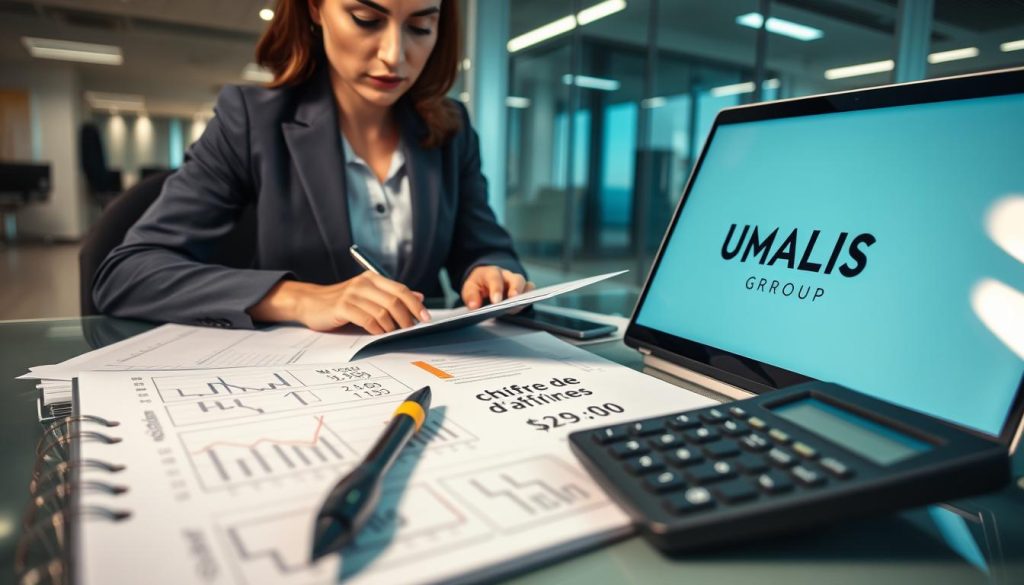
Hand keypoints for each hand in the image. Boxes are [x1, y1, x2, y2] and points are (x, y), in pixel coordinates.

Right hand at [249, 273, 429, 333]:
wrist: (310, 303)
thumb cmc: (341, 302)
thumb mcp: (368, 295)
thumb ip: (392, 295)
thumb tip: (419, 297)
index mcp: (372, 278)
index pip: (401, 290)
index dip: (416, 305)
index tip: (425, 318)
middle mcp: (364, 283)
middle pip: (395, 301)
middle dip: (407, 318)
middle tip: (410, 329)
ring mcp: (353, 294)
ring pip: (383, 311)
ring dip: (391, 326)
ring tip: (392, 333)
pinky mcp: (343, 307)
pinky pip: (368, 319)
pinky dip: (377, 329)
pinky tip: (377, 333)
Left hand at [461, 266, 534, 309]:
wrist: (485, 280)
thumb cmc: (478, 284)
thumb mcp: (469, 288)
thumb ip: (471, 296)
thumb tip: (474, 306)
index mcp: (492, 273)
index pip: (495, 278)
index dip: (496, 289)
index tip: (496, 301)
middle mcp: (507, 276)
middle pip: (516, 279)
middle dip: (516, 289)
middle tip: (513, 300)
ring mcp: (517, 283)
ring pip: (526, 285)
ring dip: (524, 296)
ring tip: (517, 306)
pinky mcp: (523, 290)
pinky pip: (530, 292)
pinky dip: (528, 299)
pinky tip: (520, 307)